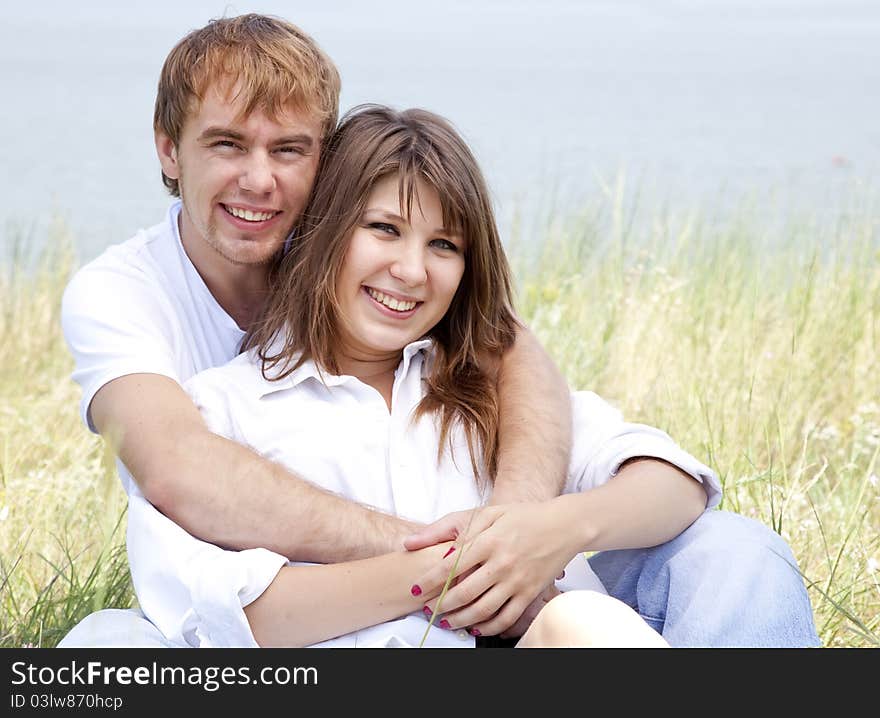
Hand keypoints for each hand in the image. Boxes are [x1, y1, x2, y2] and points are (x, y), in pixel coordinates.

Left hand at [411, 500, 578, 636]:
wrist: (564, 525)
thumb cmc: (523, 516)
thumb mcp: (487, 513)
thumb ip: (451, 528)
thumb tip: (413, 541)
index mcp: (488, 540)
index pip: (450, 566)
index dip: (430, 581)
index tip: (416, 590)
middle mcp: (502, 563)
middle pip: (463, 593)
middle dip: (441, 605)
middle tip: (428, 610)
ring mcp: (517, 580)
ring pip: (482, 610)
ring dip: (460, 620)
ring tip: (446, 621)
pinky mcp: (530, 593)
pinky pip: (506, 618)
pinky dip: (488, 627)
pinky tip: (476, 627)